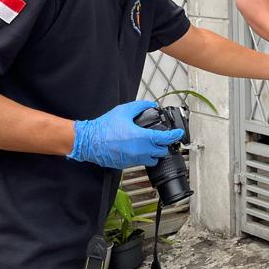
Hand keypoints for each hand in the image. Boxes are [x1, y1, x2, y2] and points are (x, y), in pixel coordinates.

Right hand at [68, 99, 185, 169]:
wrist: (89, 141)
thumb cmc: (104, 128)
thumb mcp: (124, 111)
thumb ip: (140, 106)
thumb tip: (151, 105)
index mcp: (141, 138)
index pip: (165, 139)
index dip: (175, 136)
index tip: (179, 133)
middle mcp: (140, 151)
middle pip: (162, 152)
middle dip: (164, 145)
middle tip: (163, 137)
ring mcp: (133, 159)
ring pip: (153, 159)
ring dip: (155, 152)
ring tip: (152, 144)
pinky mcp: (127, 164)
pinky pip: (141, 162)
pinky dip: (144, 156)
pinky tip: (139, 148)